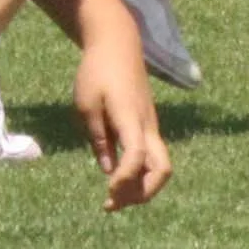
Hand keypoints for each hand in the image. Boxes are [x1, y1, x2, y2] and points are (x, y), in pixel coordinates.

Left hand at [72, 29, 171, 210]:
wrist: (119, 45)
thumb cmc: (97, 72)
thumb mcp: (86, 105)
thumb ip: (98, 138)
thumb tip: (108, 170)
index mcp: (131, 118)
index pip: (137, 156)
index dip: (125, 179)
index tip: (107, 192)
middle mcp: (148, 126)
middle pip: (163, 169)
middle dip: (143, 194)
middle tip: (112, 203)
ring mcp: (151, 126)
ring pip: (159, 166)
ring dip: (141, 187)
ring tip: (113, 198)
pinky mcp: (147, 125)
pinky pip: (151, 157)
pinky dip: (139, 174)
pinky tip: (117, 179)